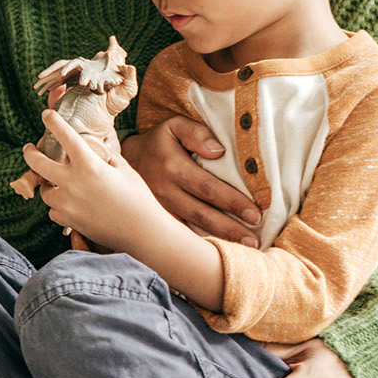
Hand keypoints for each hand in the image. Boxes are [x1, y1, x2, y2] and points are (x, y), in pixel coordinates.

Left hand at [23, 109, 170, 251]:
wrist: (142, 232)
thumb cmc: (138, 198)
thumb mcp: (124, 169)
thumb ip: (105, 156)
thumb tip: (96, 147)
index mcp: (89, 165)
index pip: (66, 137)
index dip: (54, 123)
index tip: (46, 115)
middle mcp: (73, 183)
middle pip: (38, 164)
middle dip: (30, 153)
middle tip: (29, 148)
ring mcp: (68, 204)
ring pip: (45, 191)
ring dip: (48, 184)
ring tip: (56, 181)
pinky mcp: (69, 222)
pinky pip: (54, 211)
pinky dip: (58, 206)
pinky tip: (69, 203)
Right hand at [120, 117, 260, 246]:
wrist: (123, 161)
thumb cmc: (157, 142)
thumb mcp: (174, 126)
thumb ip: (197, 133)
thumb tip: (219, 151)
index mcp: (173, 167)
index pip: (208, 187)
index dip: (232, 202)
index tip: (254, 214)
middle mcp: (165, 191)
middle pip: (203, 214)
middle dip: (230, 228)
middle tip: (253, 241)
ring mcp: (160, 210)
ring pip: (192, 228)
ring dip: (219, 239)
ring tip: (244, 249)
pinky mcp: (157, 220)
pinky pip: (181, 234)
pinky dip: (200, 244)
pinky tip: (218, 251)